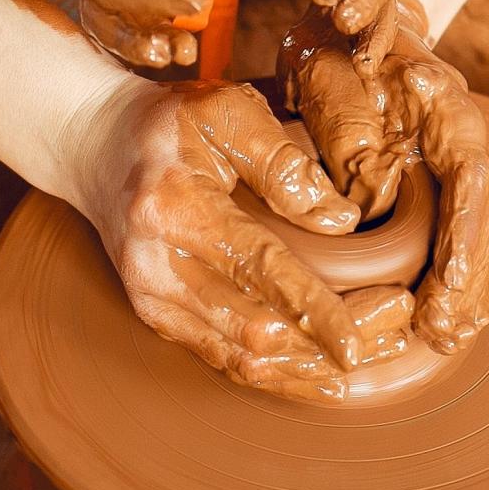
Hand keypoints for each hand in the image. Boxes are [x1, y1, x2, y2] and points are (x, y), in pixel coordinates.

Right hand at [63, 77, 412, 399]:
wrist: (91, 148)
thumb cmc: (168, 126)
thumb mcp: (226, 112)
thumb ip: (284, 162)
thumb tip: (342, 220)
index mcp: (177, 208)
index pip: (258, 270)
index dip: (314, 311)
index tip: (362, 338)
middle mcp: (158, 267)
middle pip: (257, 330)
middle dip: (330, 344)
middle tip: (397, 331)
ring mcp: (154, 301)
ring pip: (243, 360)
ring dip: (312, 368)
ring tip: (377, 355)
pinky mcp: (158, 319)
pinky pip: (225, 361)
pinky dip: (280, 375)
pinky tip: (327, 378)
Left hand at [283, 0, 488, 353]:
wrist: (337, 32)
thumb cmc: (329, 48)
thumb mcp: (326, 71)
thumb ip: (347, 120)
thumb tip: (369, 186)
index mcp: (443, 104)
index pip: (473, 169)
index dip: (468, 226)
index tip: (452, 276)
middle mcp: (460, 138)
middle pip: (486, 211)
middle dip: (471, 274)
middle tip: (446, 324)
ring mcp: (453, 166)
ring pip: (478, 232)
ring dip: (467, 288)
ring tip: (446, 336)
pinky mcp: (438, 190)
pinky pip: (457, 240)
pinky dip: (455, 284)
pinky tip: (446, 326)